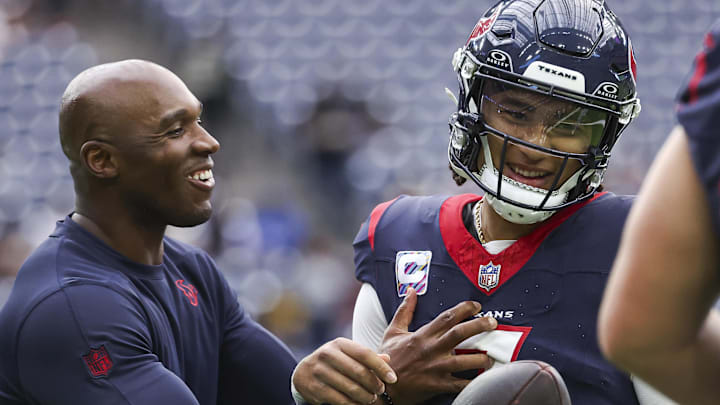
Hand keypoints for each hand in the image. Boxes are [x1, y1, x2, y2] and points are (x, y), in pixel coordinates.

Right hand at [293, 337, 397, 404]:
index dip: (381, 367)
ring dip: (365, 396)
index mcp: (339, 344)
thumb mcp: (347, 354)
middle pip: (359, 372)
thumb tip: (388, 358)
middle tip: (381, 391)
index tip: (393, 378)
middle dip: (374, 384)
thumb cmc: (333, 363)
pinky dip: (353, 404)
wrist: (303, 373)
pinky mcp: (314, 388)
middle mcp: (327, 354)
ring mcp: (319, 371)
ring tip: (371, 398)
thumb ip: (367, 356)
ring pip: (350, 388)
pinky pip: (340, 400)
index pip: (365, 354)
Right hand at [379, 287, 496, 404]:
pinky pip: (460, 384)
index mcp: (422, 336)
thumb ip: (404, 311)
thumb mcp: (393, 331)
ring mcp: (435, 368)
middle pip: (459, 334)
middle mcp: (431, 350)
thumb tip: (411, 291)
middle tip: (493, 322)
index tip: (477, 305)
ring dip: (481, 358)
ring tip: (491, 356)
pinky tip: (483, 379)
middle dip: (479, 325)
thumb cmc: (388, 358)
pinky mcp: (437, 385)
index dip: (464, 308)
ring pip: (464, 361)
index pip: (447, 317)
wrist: (382, 387)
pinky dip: (473, 382)